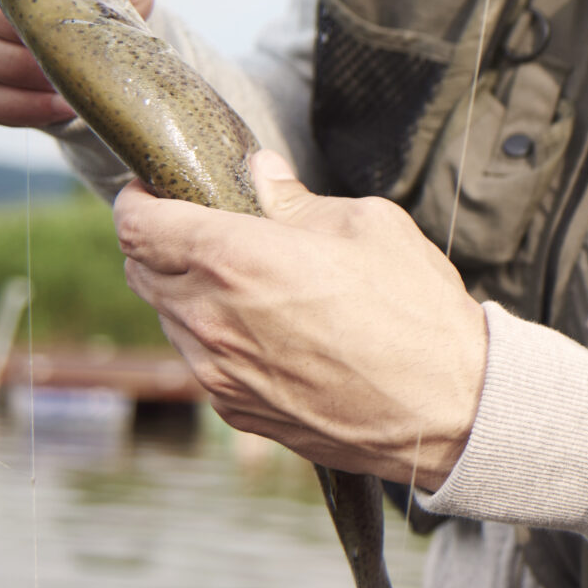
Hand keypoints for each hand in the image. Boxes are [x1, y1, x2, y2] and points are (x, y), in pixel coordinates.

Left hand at [116, 151, 486, 485]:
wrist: (450, 408)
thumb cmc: (416, 313)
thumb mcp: (368, 227)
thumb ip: (298, 200)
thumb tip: (262, 176)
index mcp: (234, 260)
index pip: (137, 225)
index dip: (138, 200)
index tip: (155, 190)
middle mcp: (210, 319)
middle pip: (141, 272)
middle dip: (162, 245)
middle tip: (206, 231)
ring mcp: (218, 373)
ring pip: (170, 320)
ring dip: (191, 295)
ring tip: (251, 287)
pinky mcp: (237, 412)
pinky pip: (203, 364)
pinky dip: (219, 340)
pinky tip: (272, 333)